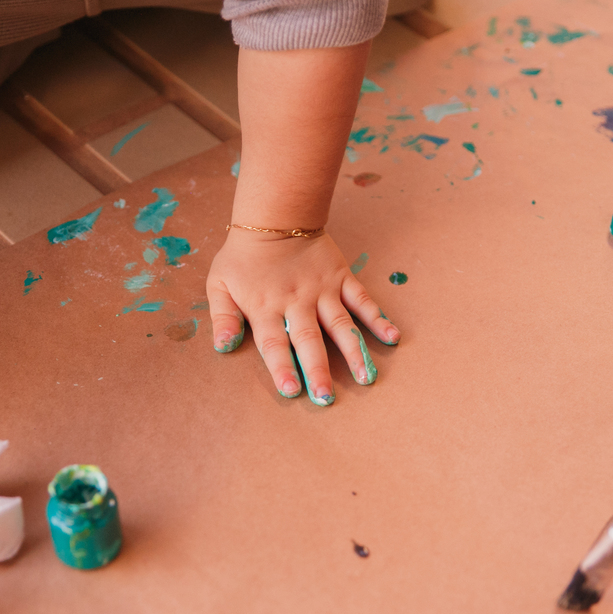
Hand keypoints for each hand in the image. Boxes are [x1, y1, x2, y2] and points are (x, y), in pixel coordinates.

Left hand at [206, 229, 399, 404]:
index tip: (292, 391)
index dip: (282, 368)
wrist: (274, 216)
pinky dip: (377, 318)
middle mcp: (296, 302)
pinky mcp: (341, 278)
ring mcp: (322, 290)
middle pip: (308, 340)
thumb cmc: (243, 256)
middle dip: (318, 369)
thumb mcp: (220, 284)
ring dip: (353, 351)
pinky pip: (362, 300)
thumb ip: (223, 318)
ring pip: (340, 324)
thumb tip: (224, 347)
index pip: (273, 343)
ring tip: (367, 377)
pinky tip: (392, 337)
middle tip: (327, 397)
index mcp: (265, 307)